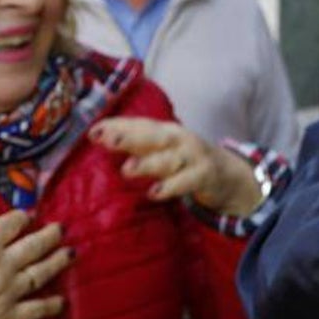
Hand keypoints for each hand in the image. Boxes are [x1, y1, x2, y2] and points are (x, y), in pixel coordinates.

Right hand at [0, 211, 71, 318]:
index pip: (9, 225)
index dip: (20, 217)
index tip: (26, 215)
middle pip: (33, 246)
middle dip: (49, 235)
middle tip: (60, 228)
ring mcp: (4, 296)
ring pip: (41, 274)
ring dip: (58, 262)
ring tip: (70, 253)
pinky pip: (35, 312)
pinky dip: (51, 306)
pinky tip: (62, 302)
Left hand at [90, 117, 262, 215]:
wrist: (225, 174)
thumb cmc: (184, 161)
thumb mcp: (161, 151)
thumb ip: (135, 147)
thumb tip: (97, 142)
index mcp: (164, 131)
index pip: (138, 125)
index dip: (117, 126)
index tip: (93, 131)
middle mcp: (178, 139)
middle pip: (152, 136)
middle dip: (130, 137)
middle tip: (107, 140)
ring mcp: (192, 156)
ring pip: (168, 159)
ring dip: (148, 164)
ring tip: (127, 170)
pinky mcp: (204, 175)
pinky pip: (187, 181)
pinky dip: (171, 186)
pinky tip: (155, 193)